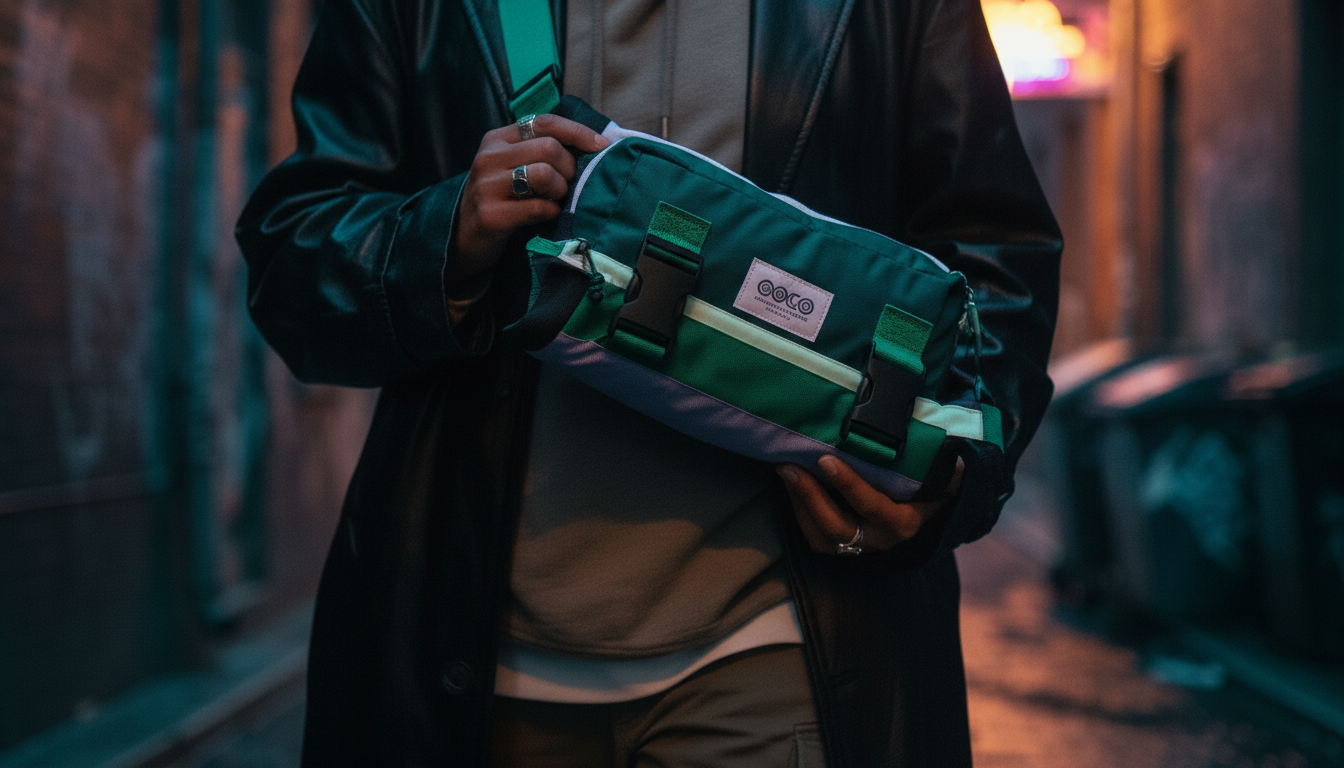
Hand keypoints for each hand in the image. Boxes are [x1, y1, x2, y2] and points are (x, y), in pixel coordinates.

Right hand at [448, 114, 609, 283]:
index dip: (578, 132)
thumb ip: (540, 152)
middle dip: (569, 168)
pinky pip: (538, 208)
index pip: (544, 122)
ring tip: (555, 200)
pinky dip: (551, 213)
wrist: (464, 238)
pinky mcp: (490, 215)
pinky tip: (546, 216)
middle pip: (549, 148)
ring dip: (560, 190)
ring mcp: (486, 185)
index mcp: (497, 139)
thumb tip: (593, 145)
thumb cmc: (500, 200)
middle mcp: (489, 157)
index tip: (601, 145)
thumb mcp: (512, 167)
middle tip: (566, 186)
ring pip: (543, 174)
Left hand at [777, 455, 964, 554]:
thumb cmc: (929, 490)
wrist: (923, 518)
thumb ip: (948, 473)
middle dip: (810, 497)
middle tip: (789, 466)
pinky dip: (798, 510)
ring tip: (784, 470)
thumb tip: (958, 460)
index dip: (848, 486)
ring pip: (820, 536)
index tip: (826, 460)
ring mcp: (858, 546)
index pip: (872, 507)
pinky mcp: (841, 546)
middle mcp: (879, 540)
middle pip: (838, 526)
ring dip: (799, 504)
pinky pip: (813, 535)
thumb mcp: (941, 483)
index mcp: (904, 523)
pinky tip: (789, 484)